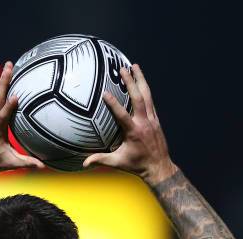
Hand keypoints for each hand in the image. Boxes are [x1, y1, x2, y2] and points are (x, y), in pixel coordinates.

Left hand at [0, 61, 43, 175]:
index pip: (3, 117)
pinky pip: (0, 100)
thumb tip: (43, 166)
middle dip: (3, 82)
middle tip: (9, 66)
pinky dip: (4, 88)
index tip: (16, 96)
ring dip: (3, 81)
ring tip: (9, 65)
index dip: (9, 107)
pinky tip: (11, 78)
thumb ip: (27, 163)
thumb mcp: (11, 164)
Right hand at [82, 64, 176, 184]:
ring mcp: (152, 120)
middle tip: (123, 69)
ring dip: (141, 80)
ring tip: (134, 66)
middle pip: (138, 98)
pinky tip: (141, 81)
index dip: (113, 104)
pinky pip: (150, 101)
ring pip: (147, 96)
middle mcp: (144, 123)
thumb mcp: (117, 163)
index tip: (105, 92)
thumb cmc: (137, 165)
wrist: (159, 167)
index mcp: (134, 132)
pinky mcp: (156, 119)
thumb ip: (100, 160)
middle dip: (131, 82)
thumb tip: (83, 163)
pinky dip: (145, 89)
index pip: (122, 115)